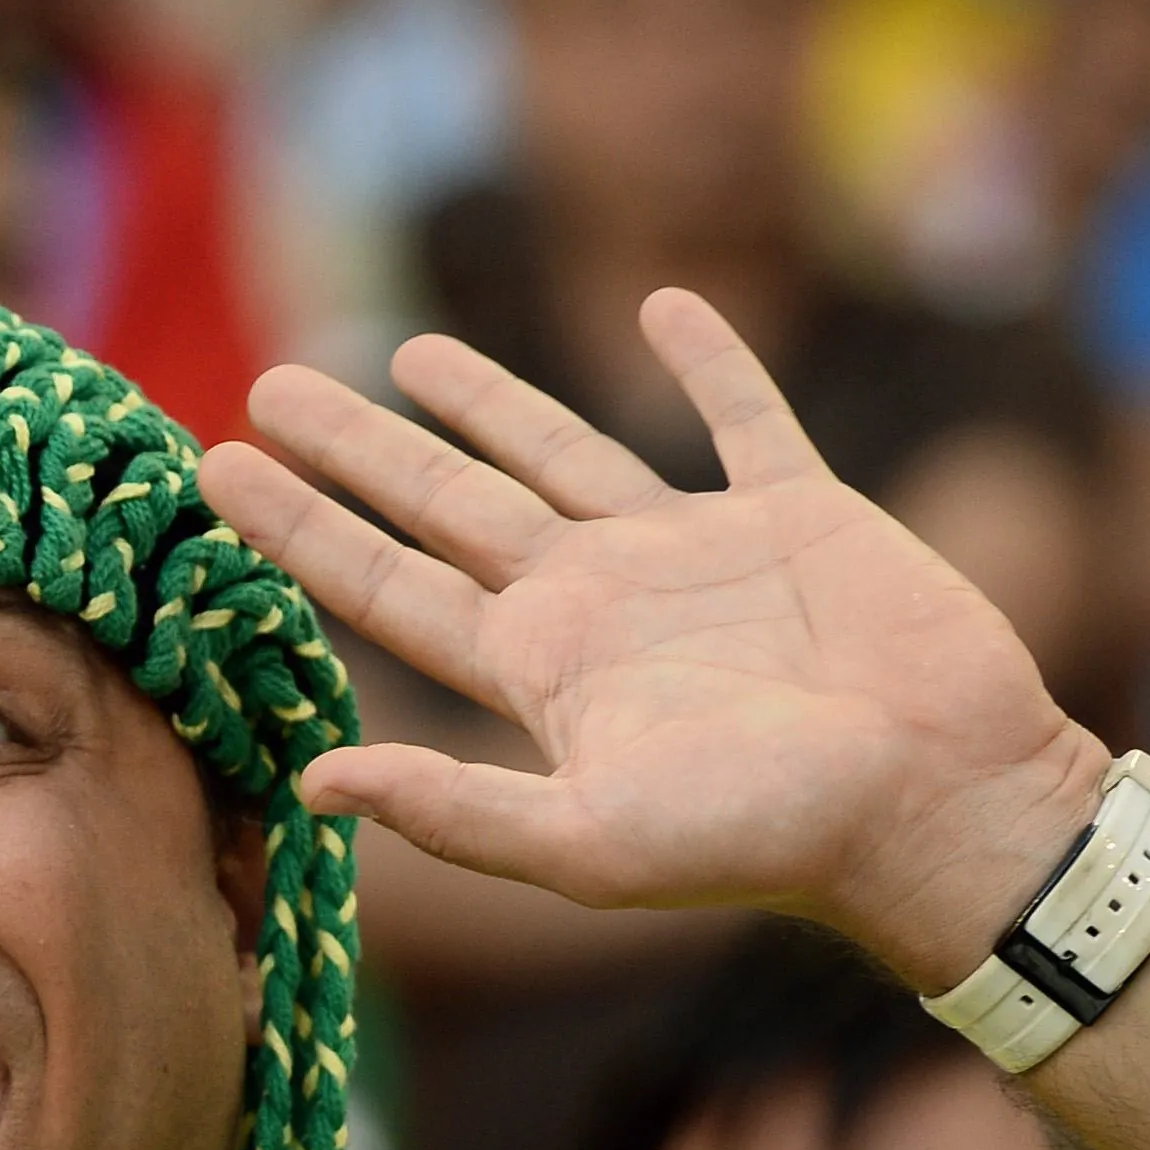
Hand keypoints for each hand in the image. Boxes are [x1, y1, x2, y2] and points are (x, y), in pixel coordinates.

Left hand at [199, 291, 1106, 989]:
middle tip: (267, 385)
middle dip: (354, 450)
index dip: (298, 529)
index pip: (386, 585)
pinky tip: (666, 307)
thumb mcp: (588, 842)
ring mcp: (696, 555)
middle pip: (443, 506)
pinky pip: (746, 417)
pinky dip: (709, 361)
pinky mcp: (800, 516)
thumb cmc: (767, 836)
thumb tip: (310, 780)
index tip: (215, 469)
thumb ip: (452, 812)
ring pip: (562, 452)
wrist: (934, 804)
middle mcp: (599, 603)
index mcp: (543, 671)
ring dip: (486, 400)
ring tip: (403, 351)